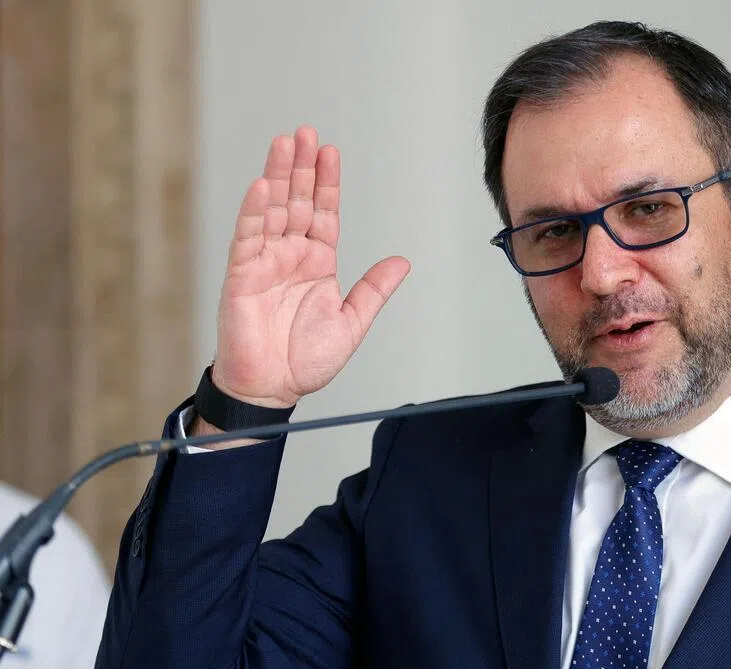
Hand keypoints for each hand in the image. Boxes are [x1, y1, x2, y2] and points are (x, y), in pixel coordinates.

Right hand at [212, 126, 409, 408]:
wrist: (273, 388)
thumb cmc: (305, 361)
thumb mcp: (352, 322)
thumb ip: (373, 290)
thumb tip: (402, 263)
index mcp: (317, 263)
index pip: (324, 213)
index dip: (328, 182)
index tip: (330, 151)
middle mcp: (290, 255)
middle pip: (297, 201)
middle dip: (302, 167)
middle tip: (305, 131)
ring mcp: (264, 262)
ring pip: (273, 209)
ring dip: (278, 176)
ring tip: (284, 143)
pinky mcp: (241, 275)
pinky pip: (248, 237)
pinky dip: (255, 211)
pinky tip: (264, 186)